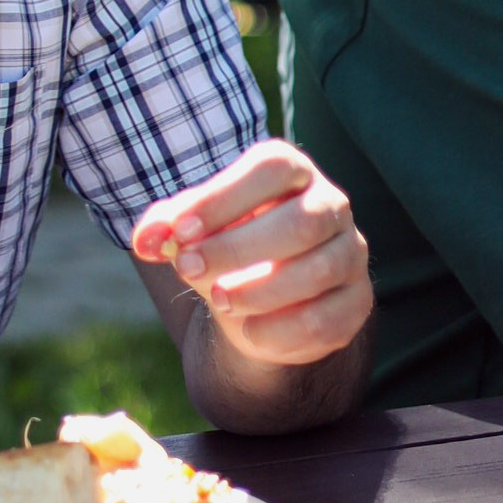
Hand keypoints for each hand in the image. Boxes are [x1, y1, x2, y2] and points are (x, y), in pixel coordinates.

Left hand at [132, 142, 370, 370]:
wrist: (262, 300)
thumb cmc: (225, 246)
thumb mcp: (193, 231)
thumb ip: (167, 228)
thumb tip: (145, 240)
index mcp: (291, 171)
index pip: (270, 169)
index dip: (225, 198)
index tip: (181, 232)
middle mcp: (330, 204)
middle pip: (301, 220)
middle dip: (238, 248)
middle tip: (189, 268)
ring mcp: (350, 253)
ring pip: (319, 270)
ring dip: (260, 291)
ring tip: (219, 301)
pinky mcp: (357, 301)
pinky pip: (329, 318)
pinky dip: (285, 331)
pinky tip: (251, 332)